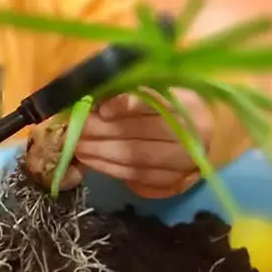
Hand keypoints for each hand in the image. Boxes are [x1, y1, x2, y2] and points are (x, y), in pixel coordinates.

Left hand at [71, 91, 211, 198]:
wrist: (194, 140)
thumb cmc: (168, 108)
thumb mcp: (156, 91)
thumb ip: (130, 90)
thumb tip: (94, 95)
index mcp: (190, 104)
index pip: (158, 102)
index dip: (128, 105)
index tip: (102, 109)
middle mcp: (193, 135)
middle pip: (142, 132)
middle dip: (103, 130)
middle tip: (77, 127)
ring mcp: (184, 162)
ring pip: (136, 157)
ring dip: (101, 151)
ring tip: (76, 144)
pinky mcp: (171, 181)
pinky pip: (134, 175)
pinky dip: (108, 167)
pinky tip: (89, 159)